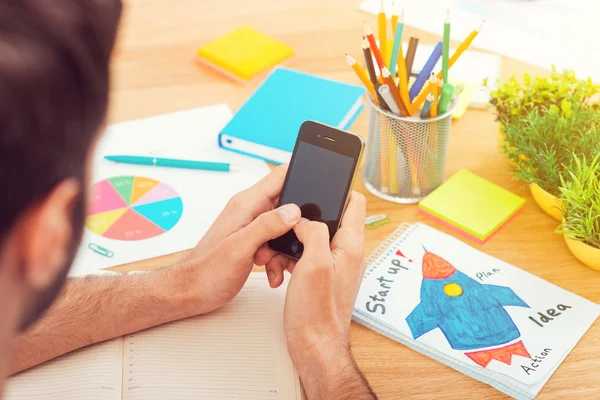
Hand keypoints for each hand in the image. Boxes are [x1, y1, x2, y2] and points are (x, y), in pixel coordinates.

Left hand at [173, 165, 300, 314]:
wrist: (192, 292)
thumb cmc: (207, 271)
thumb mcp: (240, 248)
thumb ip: (267, 226)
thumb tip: (294, 210)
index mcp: (247, 204)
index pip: (280, 176)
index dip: (302, 175)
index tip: (321, 189)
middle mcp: (251, 211)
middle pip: (288, 204)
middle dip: (298, 224)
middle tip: (294, 243)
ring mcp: (252, 226)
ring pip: (285, 228)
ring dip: (286, 247)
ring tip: (272, 263)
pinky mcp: (254, 242)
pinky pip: (276, 243)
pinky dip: (278, 258)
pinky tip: (271, 272)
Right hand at [274, 192, 375, 398]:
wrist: (313, 347)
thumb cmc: (316, 313)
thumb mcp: (314, 264)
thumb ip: (313, 233)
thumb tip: (305, 219)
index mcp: (350, 246)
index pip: (354, 203)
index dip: (338, 188)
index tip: (321, 181)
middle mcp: (346, 254)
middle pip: (329, 219)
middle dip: (305, 218)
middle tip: (288, 222)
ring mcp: (334, 266)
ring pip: (313, 238)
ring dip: (294, 240)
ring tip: (278, 252)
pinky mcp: (321, 278)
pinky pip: (306, 256)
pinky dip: (292, 257)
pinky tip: (280, 268)